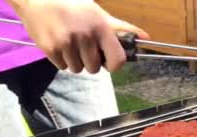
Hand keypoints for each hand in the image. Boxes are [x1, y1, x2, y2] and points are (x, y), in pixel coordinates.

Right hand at [8, 0, 148, 72]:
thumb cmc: (71, 4)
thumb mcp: (97, 13)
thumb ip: (121, 28)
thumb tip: (145, 37)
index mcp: (100, 28)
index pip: (117, 61)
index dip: (113, 64)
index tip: (107, 60)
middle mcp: (85, 37)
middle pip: (95, 68)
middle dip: (90, 61)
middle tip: (83, 46)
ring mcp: (66, 44)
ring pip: (78, 69)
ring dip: (75, 61)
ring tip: (70, 44)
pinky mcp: (50, 49)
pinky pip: (63, 67)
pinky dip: (62, 60)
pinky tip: (60, 44)